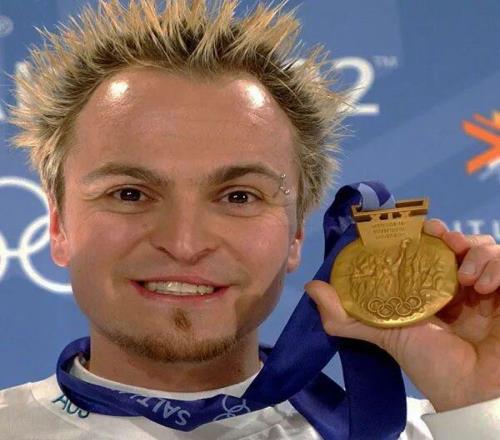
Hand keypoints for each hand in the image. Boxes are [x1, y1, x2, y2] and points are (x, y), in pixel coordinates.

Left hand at [305, 219, 499, 411]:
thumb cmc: (429, 363)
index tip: (414, 229)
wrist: (472, 393)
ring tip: (465, 277)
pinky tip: (482, 286)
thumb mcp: (383, 334)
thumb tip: (311, 287)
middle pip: (455, 242)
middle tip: (440, 237)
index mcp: (428, 290)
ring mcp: (485, 288)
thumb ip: (346, 316)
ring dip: (474, 250)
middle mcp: (455, 285)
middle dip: (447, 234)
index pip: (425, 249)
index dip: (421, 235)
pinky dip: (495, 264)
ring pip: (483, 246)